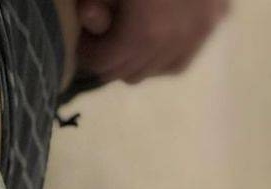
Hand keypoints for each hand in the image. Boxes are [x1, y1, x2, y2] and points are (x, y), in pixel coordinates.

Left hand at [76, 0, 229, 84]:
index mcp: (143, 31)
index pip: (101, 63)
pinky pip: (178, 60)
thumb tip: (84, 17)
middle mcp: (172, 42)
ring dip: (134, 60)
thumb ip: (93, 0)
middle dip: (109, 58)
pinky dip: (161, 56)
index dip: (87, 50)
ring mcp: (198, 34)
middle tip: (102, 37)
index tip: (84, 37)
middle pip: (126, 71)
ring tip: (125, 36)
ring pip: (151, 70)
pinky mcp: (215, 22)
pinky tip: (153, 41)